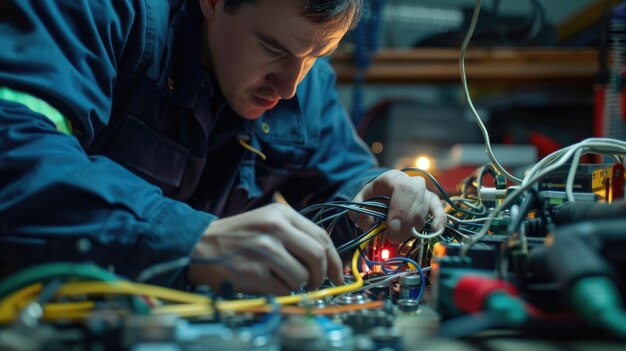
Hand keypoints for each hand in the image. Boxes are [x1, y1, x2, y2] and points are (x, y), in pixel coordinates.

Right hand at [188, 203, 343, 294]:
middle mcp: (274, 228)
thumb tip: (327, 260)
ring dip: (298, 285)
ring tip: (284, 280)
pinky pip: (283, 288)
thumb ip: (296, 234)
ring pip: (301, 276)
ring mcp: (264, 249)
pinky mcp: (253, 271)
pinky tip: (268, 282)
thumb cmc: (237, 236)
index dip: (334, 260)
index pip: (322, 236)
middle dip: (322, 275)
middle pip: (317, 256)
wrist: (199, 244)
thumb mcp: (268, 221)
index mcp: (281, 213)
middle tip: (316, 284)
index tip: (337, 275)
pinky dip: (281, 291)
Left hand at [352, 170, 445, 243]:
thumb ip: (359, 211)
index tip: (392, 228)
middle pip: (416, 200)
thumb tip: (367, 223)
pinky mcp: (432, 202)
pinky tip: (435, 230)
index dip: (399, 210)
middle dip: (405, 222)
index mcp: (393, 177)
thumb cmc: (374, 196)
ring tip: (398, 238)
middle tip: (392, 238)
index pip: (403, 189)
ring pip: (425, 209)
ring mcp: (424, 192)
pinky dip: (439, 220)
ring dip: (412, 228)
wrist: (385, 192)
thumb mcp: (361, 200)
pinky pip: (439, 211)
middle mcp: (412, 182)